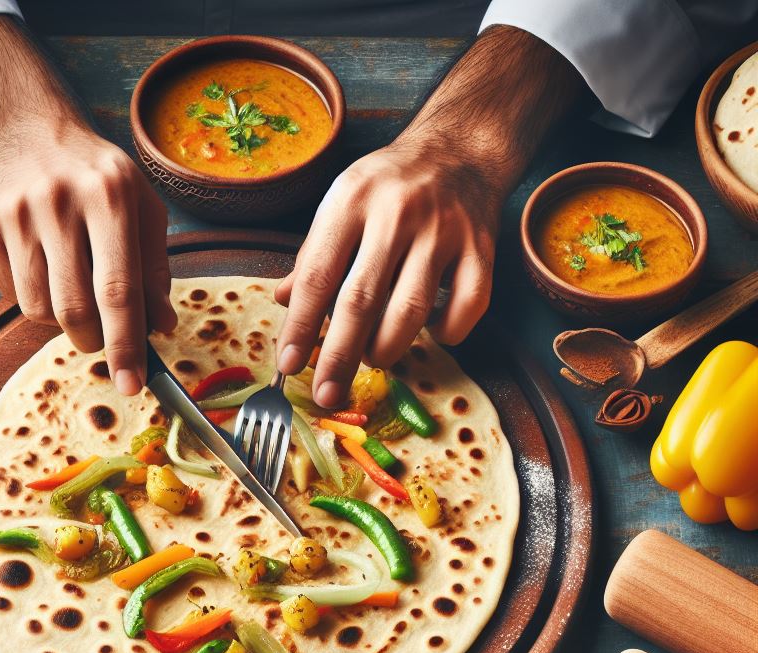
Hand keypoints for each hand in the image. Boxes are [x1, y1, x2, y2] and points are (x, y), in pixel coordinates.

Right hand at [0, 124, 175, 394]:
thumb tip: (161, 326)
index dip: (127, 346)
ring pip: (39, 309)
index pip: (119, 290)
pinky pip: (9, 294)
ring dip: (61, 319)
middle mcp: (59, 200)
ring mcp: (14, 212)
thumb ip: (154, 268)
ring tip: (71, 288)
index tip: (133, 384)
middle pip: (75, 310)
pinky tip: (41, 266)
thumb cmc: (95, 175)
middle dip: (94, 340)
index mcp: (110, 194)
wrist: (21, 127)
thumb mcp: (141, 206)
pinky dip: (31, 297)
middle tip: (100, 338)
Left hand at [274, 24, 585, 408]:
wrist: (459, 148)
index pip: (317, 276)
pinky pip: (466, 308)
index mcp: (351, 201)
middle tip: (328, 394)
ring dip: (387, 349)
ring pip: (410, 311)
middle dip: (340, 356)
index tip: (289, 365)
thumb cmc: (388, 187)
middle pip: (361, 301)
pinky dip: (447, 333)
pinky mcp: (482, 247)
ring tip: (374, 356)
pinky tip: (431, 331)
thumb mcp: (341, 204)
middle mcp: (396, 213)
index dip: (301, 326)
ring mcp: (443, 230)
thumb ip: (313, 256)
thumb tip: (282, 302)